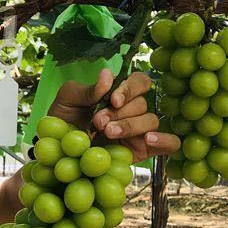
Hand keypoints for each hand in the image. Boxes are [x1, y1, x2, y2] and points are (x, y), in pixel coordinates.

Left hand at [46, 70, 180, 161]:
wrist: (58, 152)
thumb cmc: (63, 122)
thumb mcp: (67, 100)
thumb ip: (87, 89)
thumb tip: (108, 74)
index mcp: (118, 94)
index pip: (139, 82)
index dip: (130, 88)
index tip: (113, 100)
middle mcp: (132, 111)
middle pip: (142, 103)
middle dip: (120, 113)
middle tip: (98, 122)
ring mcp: (139, 131)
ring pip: (151, 121)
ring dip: (131, 125)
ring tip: (108, 133)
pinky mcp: (143, 151)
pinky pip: (170, 144)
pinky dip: (165, 139)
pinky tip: (148, 139)